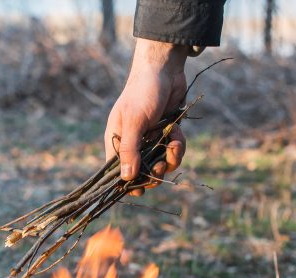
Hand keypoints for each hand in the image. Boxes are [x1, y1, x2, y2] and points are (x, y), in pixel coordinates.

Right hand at [104, 39, 188, 194]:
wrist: (165, 69)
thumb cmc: (143, 92)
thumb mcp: (135, 121)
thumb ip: (131, 150)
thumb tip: (126, 179)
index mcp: (117, 140)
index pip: (117, 171)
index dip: (127, 183)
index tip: (140, 190)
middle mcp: (133, 143)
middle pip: (142, 172)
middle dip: (154, 172)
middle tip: (161, 166)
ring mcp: (150, 139)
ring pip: (161, 164)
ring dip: (171, 158)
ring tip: (174, 143)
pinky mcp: (166, 133)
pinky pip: (173, 151)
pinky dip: (178, 145)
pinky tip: (177, 132)